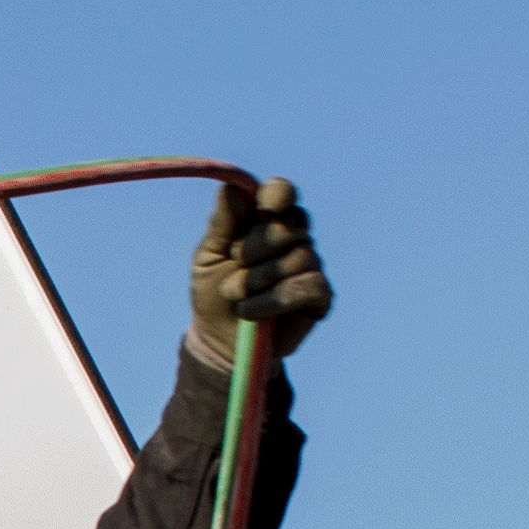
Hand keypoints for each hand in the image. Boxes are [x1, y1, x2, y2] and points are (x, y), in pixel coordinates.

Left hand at [186, 178, 329, 367]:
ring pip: (301, 256)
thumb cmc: (214, 294)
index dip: (277, 193)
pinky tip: (250, 311)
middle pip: (293, 223)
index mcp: (265, 221)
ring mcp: (310, 265)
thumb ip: (221, 223)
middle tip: (236, 261)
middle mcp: (293, 238)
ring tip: (236, 295)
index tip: (264, 205)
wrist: (220, 343)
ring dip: (260, 277)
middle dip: (260, 243)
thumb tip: (232, 186)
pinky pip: (309, 285)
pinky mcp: (320, 296)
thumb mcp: (207, 257)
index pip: (281, 193)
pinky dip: (275, 298)